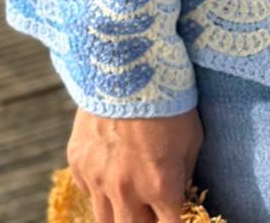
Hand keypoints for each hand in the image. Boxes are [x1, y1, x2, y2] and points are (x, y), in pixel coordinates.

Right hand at [66, 105, 203, 222]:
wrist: (127, 64)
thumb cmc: (168, 99)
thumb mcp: (191, 138)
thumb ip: (183, 175)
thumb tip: (177, 196)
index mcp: (160, 186)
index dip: (174, 221)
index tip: (174, 213)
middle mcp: (126, 191)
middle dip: (144, 222)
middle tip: (151, 208)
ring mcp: (97, 179)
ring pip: (105, 220)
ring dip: (120, 213)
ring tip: (130, 196)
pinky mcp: (78, 164)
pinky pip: (88, 191)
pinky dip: (100, 187)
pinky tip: (111, 166)